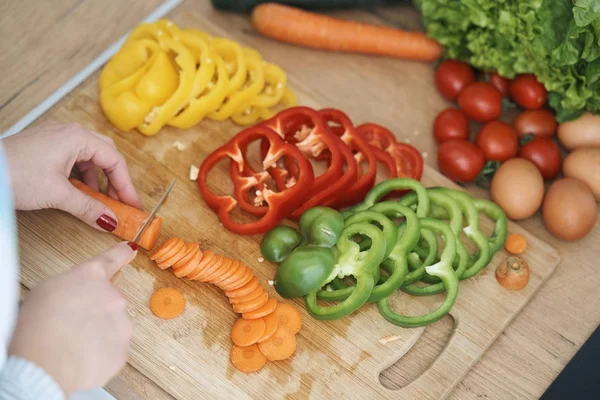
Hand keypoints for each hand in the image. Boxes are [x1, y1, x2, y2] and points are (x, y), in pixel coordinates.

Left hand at [3, 121, 141, 231]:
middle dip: (115, 180)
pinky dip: (81, 176)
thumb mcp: (57, 195)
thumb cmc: (15, 174)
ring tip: (97, 201)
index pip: (115, 161)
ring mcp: (56, 137)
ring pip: (89, 157)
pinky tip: (77, 191)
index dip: (127, 185)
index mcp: (78, 138)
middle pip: (106, 155)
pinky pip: (73, 158)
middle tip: (120, 202)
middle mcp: (70, 132)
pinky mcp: (45, 146)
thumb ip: (89, 208)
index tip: (132, 205)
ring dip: (97, 179)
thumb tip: (110, 220)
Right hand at [8, 242, 136, 395]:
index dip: (121, 254)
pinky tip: (80, 359)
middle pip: (108, 299)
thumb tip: (77, 294)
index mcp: (92, 276)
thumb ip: (71, 286)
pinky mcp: (123, 350)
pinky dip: (98, 354)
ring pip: (112, 325)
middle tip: (70, 324)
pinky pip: (111, 349)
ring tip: (72, 344)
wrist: (46, 366)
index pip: (112, 259)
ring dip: (97, 332)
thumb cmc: (37, 325)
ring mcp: (122, 323)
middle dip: (94, 309)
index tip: (130, 250)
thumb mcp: (45, 291)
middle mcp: (114, 296)